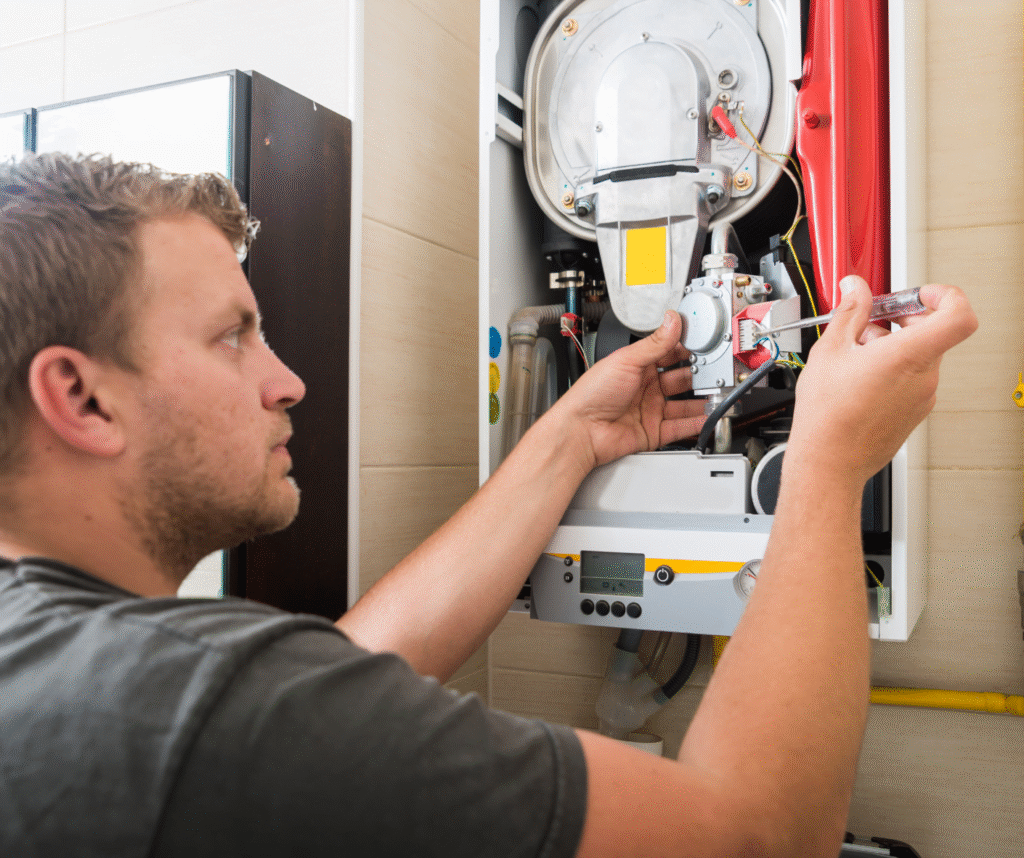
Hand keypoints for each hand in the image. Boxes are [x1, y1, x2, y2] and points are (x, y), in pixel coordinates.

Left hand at [546, 311, 705, 468]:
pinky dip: (696, 423)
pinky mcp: (653, 431)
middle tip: (714, 371)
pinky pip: (680, 427)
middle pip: (680, 380)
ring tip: (717, 394)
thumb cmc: (591, 394)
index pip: (668, 354)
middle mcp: (645, 387)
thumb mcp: (626, 360)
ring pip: (684, 404)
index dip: (686, 350)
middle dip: (698, 375)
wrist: (581, 429)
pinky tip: (708, 416)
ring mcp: (650, 410)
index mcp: (637, 366)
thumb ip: (654, 343)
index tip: (704, 346)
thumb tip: (672, 320)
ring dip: (701, 400)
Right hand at [788, 275, 976, 484]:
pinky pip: (912, 379)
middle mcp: (924, 377)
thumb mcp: (830, 350)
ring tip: (855, 355)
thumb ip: (850, 312)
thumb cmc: (829, 416)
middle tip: (872, 320)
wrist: (829, 462)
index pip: (958, 314)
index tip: (919, 294)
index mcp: (909, 355)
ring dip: (892, 346)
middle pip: (932, 332)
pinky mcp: (915, 413)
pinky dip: (892, 369)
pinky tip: (860, 377)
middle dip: (902, 319)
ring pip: (918, 356)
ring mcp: (923, 397)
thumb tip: (856, 289)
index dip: (944, 295)